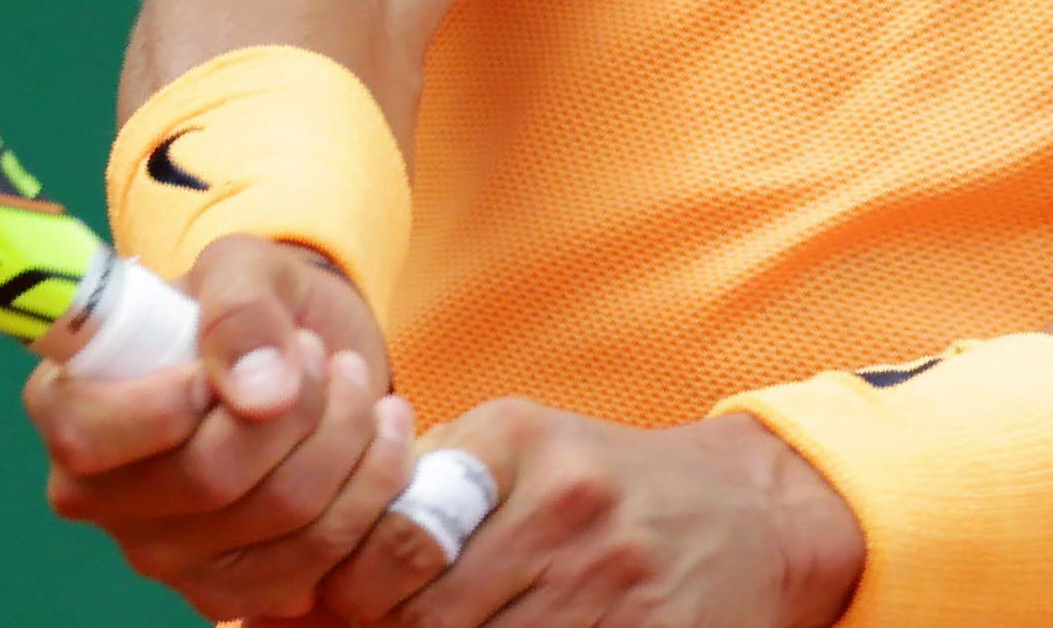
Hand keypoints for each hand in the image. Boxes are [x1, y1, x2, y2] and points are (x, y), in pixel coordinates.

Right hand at [26, 235, 418, 620]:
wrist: (307, 358)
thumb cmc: (251, 308)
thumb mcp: (242, 266)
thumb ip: (239, 310)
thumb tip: (258, 392)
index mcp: (68, 407)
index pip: (90, 437)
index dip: (174, 400)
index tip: (231, 358)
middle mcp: (99, 497)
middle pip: (210, 479)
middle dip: (297, 405)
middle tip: (320, 355)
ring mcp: (164, 557)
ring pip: (281, 516)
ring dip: (346, 436)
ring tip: (354, 382)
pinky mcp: (232, 593)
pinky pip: (322, 559)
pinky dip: (371, 487)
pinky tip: (380, 435)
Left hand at [313, 401, 863, 627]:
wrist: (750, 513)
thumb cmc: (603, 487)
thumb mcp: (520, 451)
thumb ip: (425, 486)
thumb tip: (303, 570)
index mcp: (517, 442)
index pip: (396, 537)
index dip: (346, 594)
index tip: (319, 610)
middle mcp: (565, 501)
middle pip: (432, 614)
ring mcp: (612, 575)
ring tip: (452, 626)